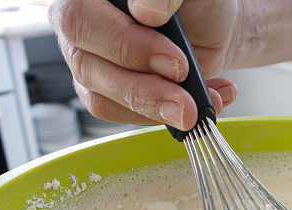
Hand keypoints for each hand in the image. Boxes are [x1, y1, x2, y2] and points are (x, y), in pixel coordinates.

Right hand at [48, 0, 239, 129]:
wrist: (211, 29)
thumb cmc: (195, 4)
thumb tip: (146, 11)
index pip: (80, 20)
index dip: (125, 45)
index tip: (175, 62)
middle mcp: (81, 28)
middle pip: (86, 67)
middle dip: (141, 89)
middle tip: (185, 100)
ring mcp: (91, 65)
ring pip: (102, 100)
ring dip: (155, 109)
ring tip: (196, 107)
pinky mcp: (109, 96)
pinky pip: (125, 116)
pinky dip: (165, 116)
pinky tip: (200, 103)